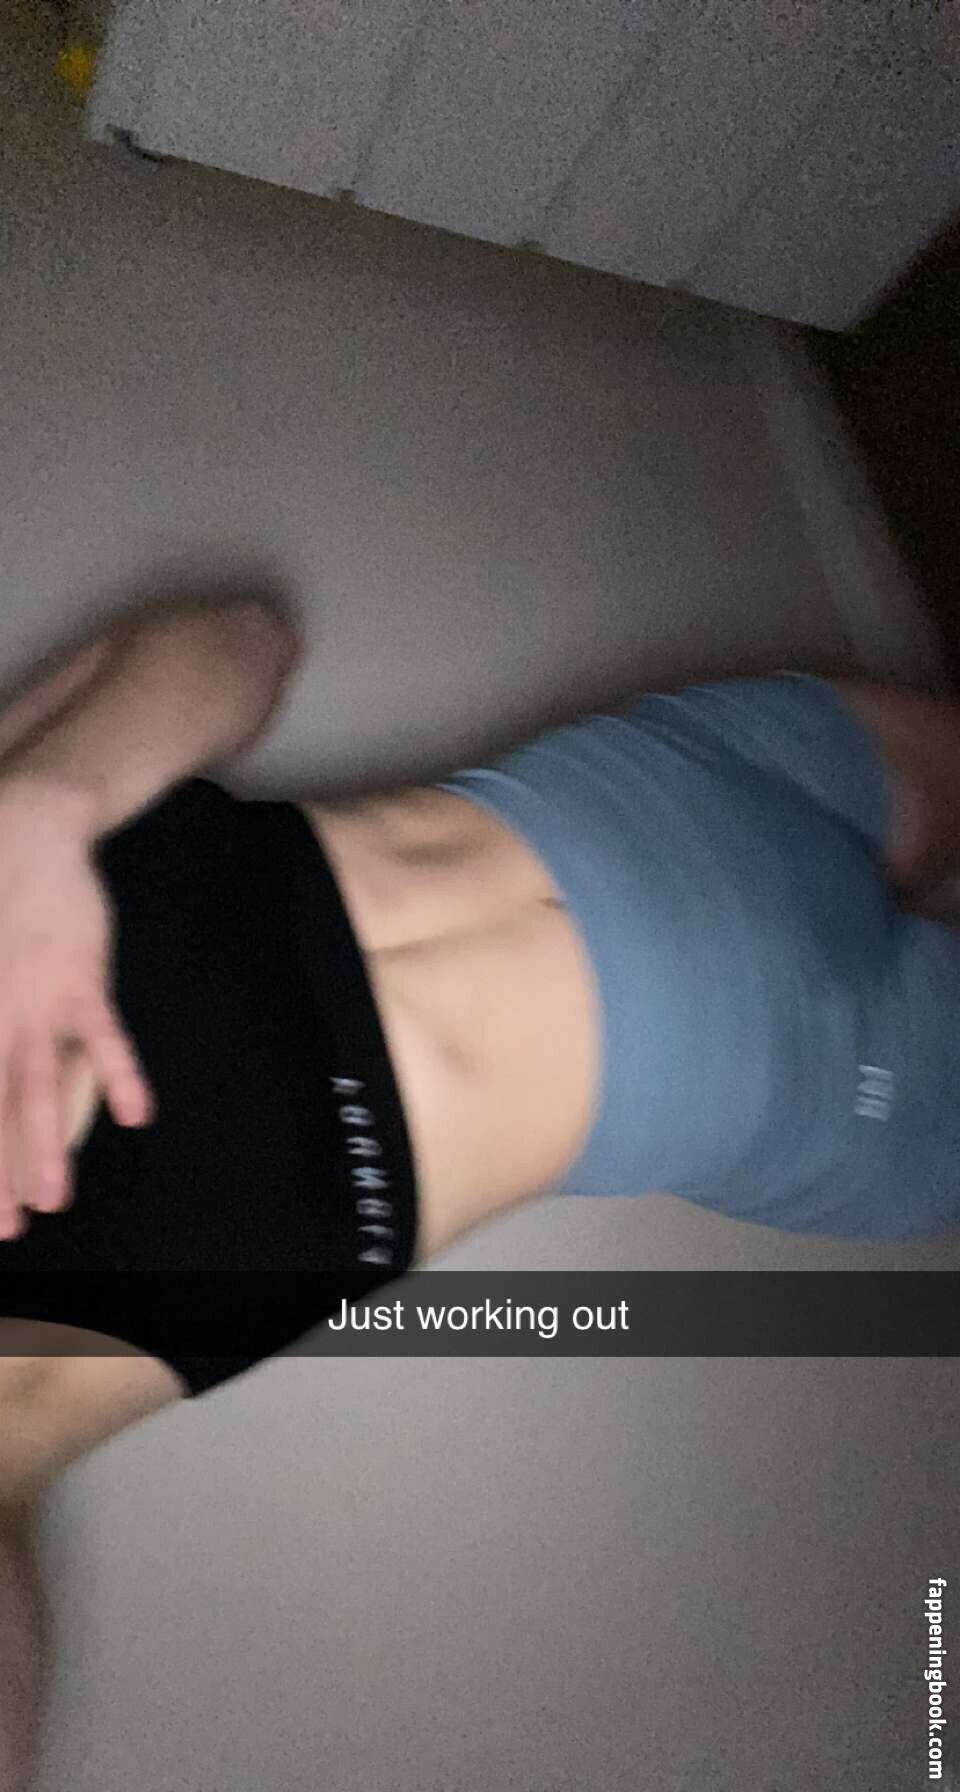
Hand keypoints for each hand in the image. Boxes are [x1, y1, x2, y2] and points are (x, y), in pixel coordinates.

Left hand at [0, 777, 154, 1239]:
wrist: (24, 831)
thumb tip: (3, 1064)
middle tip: (4, 1232)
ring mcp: (31, 1003)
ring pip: (33, 1088)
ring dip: (41, 1147)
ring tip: (51, 1200)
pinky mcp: (79, 981)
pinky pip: (102, 1037)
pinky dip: (121, 1074)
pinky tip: (138, 1114)